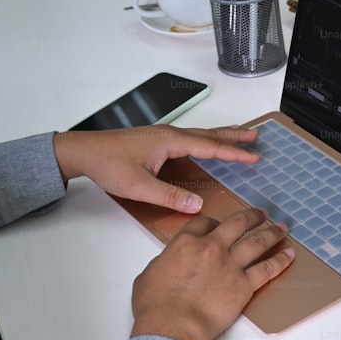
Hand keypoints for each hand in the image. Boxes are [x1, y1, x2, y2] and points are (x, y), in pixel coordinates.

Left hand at [53, 126, 260, 212]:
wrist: (84, 151)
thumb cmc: (108, 165)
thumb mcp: (139, 186)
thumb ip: (169, 196)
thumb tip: (196, 205)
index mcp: (170, 142)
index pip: (210, 146)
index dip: (233, 152)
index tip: (253, 156)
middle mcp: (170, 134)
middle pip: (210, 134)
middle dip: (234, 135)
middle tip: (256, 136)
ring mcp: (164, 135)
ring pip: (200, 134)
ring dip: (222, 135)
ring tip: (240, 135)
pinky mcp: (157, 140)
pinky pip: (191, 137)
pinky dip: (206, 139)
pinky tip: (206, 144)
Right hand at [130, 208, 294, 339]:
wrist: (173, 326)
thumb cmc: (156, 306)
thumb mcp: (149, 274)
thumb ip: (166, 262)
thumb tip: (170, 263)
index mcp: (186, 243)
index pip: (204, 223)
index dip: (214, 222)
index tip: (220, 225)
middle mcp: (211, 248)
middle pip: (237, 224)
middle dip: (252, 217)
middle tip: (261, 214)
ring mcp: (230, 265)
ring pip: (257, 241)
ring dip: (272, 233)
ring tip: (281, 229)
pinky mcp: (244, 285)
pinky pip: (268, 268)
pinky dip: (281, 260)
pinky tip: (289, 254)